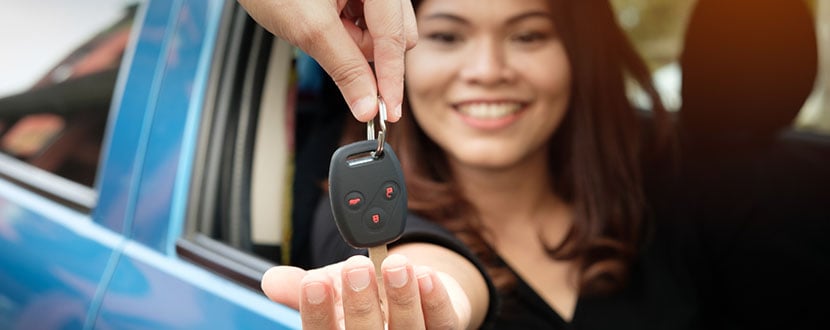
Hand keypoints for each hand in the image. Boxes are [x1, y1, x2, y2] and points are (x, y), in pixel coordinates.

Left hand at [237, 0, 417, 122]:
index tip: (389, 112)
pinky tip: (326, 17)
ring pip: (381, 32)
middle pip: (396, 36)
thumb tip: (366, 106)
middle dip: (363, 49)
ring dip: (354, 39)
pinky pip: (369, 22)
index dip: (390, 79)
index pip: (395, 38)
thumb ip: (345, 69)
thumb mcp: (309, 29)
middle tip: (329, 39)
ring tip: (322, 21)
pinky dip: (348, 28)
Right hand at [261, 254, 461, 328]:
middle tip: (356, 269)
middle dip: (361, 304)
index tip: (314, 281)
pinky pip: (442, 323)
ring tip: (396, 265)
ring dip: (402, 298)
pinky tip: (425, 275)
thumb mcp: (331, 285)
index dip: (317, 311)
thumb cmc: (365, 294)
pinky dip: (434, 300)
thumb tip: (272, 279)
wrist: (409, 290)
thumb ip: (302, 285)